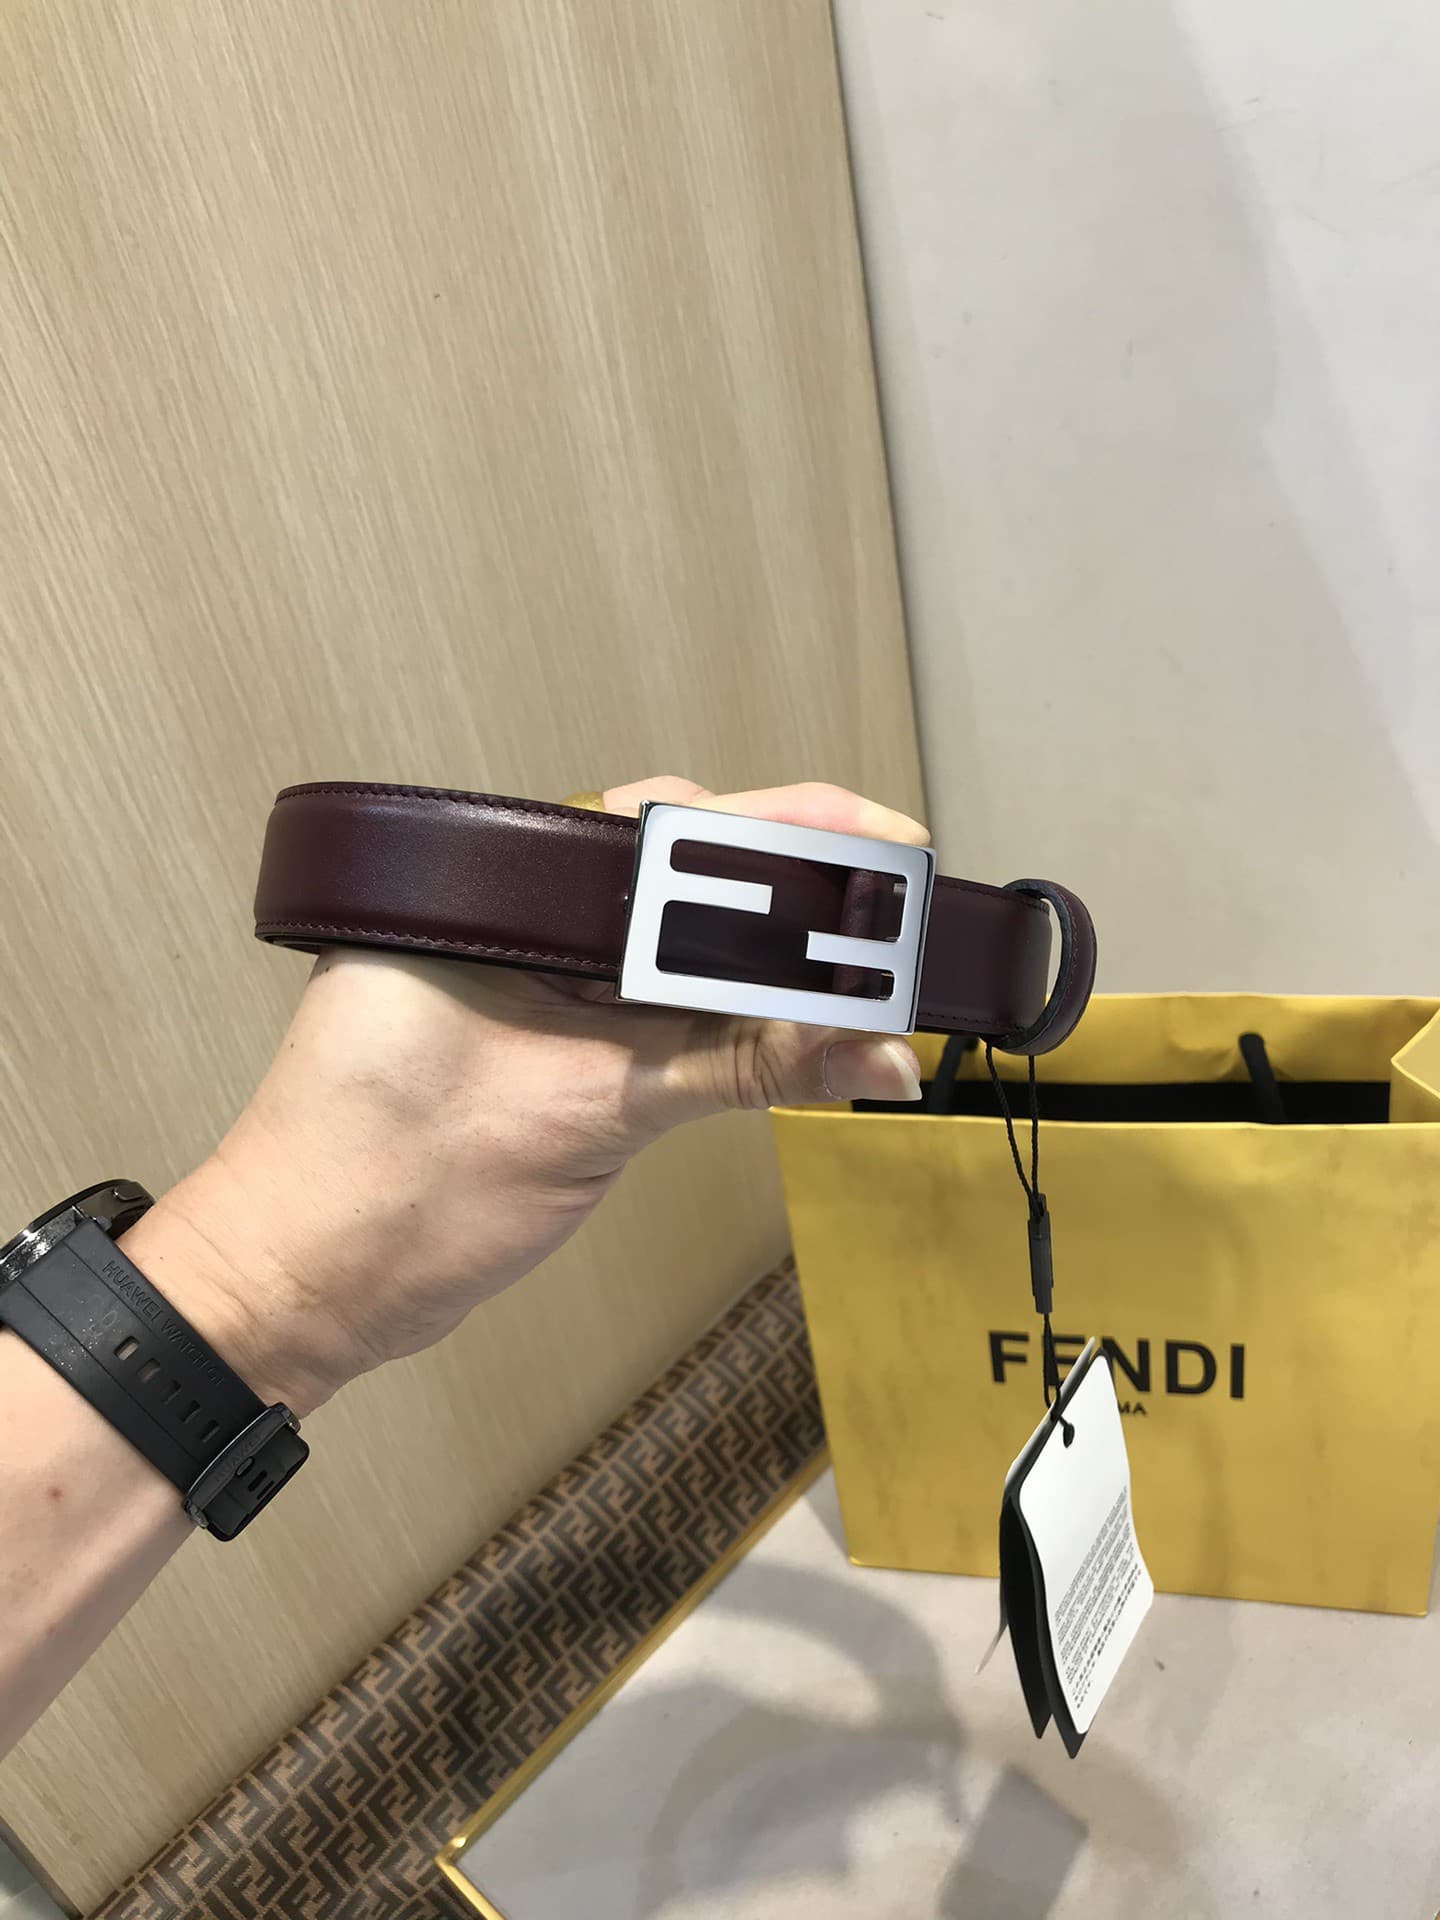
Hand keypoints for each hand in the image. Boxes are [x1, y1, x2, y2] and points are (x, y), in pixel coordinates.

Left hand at [122, 777, 926, 1414]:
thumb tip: (872, 1047)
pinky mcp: (566, 1055)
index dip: (794, 832)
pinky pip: (677, 1023)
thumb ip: (732, 1068)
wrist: (301, 1289)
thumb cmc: (384, 1184)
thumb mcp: (581, 1114)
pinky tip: (827, 1049)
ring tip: (892, 987)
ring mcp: (549, 993)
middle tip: (918, 921)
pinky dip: (751, 1039)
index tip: (891, 850)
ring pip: (697, 956)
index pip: (677, 827)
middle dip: (814, 899)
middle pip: (701, 882)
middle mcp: (531, 925)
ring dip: (792, 978)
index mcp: (507, 893)